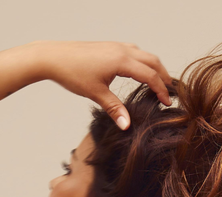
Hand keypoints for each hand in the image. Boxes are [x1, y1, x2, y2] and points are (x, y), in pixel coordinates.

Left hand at [30, 40, 172, 129]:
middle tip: (169, 93)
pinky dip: (142, 61)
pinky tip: (137, 71)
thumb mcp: (95, 93)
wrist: (52, 57)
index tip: (167, 103)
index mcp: (122, 61)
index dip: (161, 90)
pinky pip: (133, 51)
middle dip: (163, 77)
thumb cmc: (71, 73)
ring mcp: (115, 46)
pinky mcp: (108, 46)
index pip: (150, 76)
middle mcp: (122, 50)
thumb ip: (114, 108)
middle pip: (153, 61)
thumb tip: (127, 125)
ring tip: (157, 82)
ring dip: (154, 67)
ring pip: (144, 54)